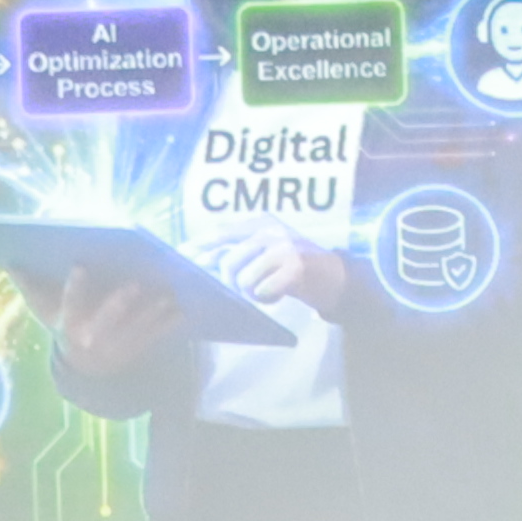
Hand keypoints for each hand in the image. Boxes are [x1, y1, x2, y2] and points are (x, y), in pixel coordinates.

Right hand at [18, 263, 185, 377]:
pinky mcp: (135, 350)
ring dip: (153, 312)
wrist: (83, 370)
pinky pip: (153, 338)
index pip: (69, 304)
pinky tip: (181, 310)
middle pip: (105, 320)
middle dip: (119, 303)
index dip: (74, 287)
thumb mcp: (45, 311)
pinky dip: (168, 324)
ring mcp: (115, 346)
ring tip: (168, 295)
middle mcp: (91, 338)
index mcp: (67, 325)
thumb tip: (11, 261)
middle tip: (135, 284)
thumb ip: (32, 287)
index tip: (80, 266)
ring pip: (135, 328)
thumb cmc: (63, 328)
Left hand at [206, 224, 351, 316]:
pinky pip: (263, 288)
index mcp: (261, 223)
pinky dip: (267, 297)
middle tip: (241, 291)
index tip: (182, 258)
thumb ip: (240, 250)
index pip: (220, 233)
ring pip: (244, 277)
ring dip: (250, 292)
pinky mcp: (297, 265)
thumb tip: (200, 261)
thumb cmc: (295, 267)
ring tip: (264, 291)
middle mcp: (271, 230)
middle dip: (228, 281)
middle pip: (229, 260)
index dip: (199, 246)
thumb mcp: (267, 250)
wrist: (339, 277)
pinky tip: (277, 295)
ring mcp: (285, 246)